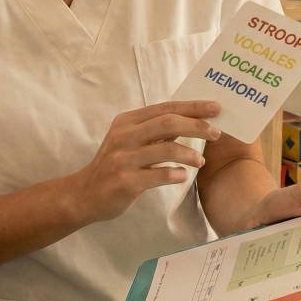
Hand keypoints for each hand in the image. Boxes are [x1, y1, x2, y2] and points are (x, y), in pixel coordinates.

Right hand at [73, 100, 220, 222]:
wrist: (85, 194)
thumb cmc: (113, 165)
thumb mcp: (129, 141)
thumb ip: (153, 131)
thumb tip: (189, 121)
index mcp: (127, 121)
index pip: (165, 108)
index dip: (192, 107)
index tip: (216, 108)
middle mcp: (124, 136)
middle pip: (168, 123)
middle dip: (196, 125)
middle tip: (216, 133)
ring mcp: (124, 158)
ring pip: (166, 149)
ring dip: (189, 154)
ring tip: (201, 161)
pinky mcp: (125, 181)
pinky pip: (158, 175)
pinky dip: (175, 174)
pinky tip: (182, 176)